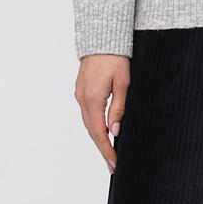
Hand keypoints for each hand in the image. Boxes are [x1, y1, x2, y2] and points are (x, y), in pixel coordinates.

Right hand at [74, 54, 129, 173]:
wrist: (102, 38)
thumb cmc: (115, 57)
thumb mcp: (123, 82)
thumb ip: (118, 107)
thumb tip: (115, 131)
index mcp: (93, 98)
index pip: (99, 132)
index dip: (107, 149)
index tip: (114, 163)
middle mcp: (82, 99)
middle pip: (91, 131)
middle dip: (102, 148)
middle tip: (113, 164)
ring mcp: (79, 94)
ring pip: (88, 123)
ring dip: (98, 138)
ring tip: (110, 151)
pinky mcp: (81, 90)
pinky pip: (87, 113)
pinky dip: (94, 125)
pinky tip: (103, 130)